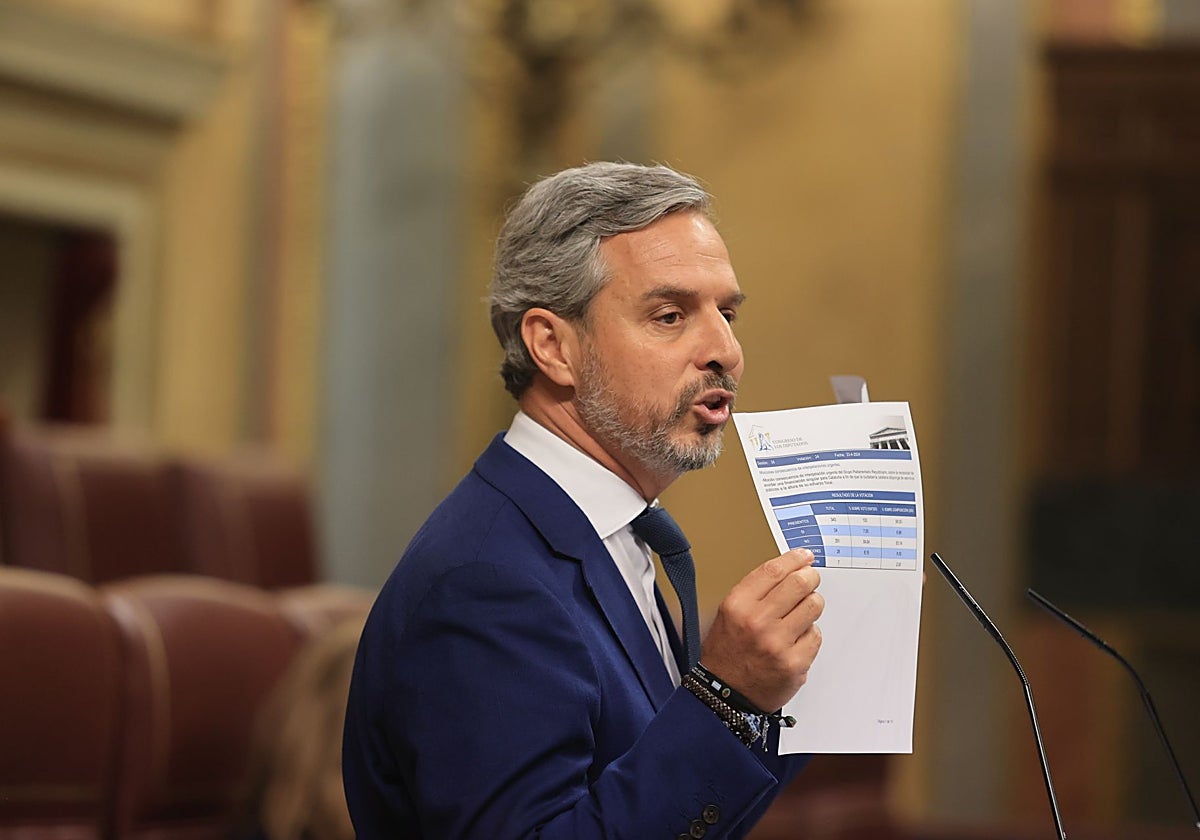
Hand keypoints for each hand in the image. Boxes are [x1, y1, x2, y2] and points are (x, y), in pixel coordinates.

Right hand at [699, 548, 823, 712]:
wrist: (724, 694)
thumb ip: (755, 591)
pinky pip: (816, 635)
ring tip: (802, 613)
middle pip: (799, 583)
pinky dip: (810, 634)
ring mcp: (778, 643)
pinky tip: (796, 639)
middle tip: (810, 579)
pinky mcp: (795, 663)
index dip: (794, 559)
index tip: (804, 556)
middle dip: (810, 577)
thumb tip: (788, 569)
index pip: (774, 570)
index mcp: (738, 605)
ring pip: (814, 605)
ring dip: (811, 605)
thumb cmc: (727, 652)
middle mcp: (757, 622)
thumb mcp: (728, 613)